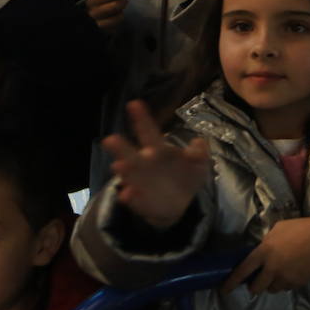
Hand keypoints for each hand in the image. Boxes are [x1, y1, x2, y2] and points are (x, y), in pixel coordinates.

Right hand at [103, 100, 208, 230]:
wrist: (182, 205)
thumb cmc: (187, 177)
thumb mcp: (200, 164)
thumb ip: (200, 152)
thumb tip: (198, 141)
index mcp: (159, 150)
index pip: (149, 132)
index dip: (142, 118)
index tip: (134, 104)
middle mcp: (144, 164)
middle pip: (130, 154)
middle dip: (120, 147)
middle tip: (110, 139)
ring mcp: (139, 182)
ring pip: (127, 175)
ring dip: (123, 170)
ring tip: (119, 167)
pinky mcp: (138, 201)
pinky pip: (131, 198)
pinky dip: (129, 196)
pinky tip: (129, 194)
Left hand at [222, 215, 309, 294]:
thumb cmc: (301, 228)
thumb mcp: (278, 229)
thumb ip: (266, 243)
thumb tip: (261, 252)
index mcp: (264, 252)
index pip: (242, 271)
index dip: (231, 282)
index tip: (224, 290)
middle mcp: (272, 268)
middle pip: (256, 288)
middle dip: (255, 285)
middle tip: (260, 278)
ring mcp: (285, 278)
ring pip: (272, 289)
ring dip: (273, 283)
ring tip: (281, 272)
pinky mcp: (297, 283)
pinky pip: (286, 288)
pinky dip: (286, 282)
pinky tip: (293, 271)